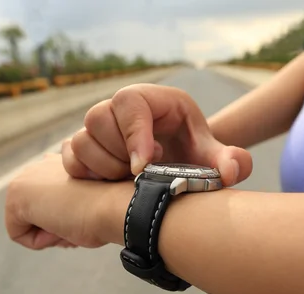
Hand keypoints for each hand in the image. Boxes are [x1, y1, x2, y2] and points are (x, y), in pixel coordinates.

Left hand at [5, 154, 129, 249]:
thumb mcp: (97, 200)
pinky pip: (21, 235)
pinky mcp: (15, 198)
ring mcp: (24, 179)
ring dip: (54, 232)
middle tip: (83, 216)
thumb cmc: (116, 206)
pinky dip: (43, 240)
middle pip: (42, 215)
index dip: (74, 216)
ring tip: (75, 219)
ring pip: (33, 225)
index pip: (57, 204)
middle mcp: (39, 165)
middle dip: (60, 224)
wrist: (117, 204)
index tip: (93, 209)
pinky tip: (62, 224)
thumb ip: (78, 200)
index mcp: (62, 160)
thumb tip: (63, 216)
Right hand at [62, 83, 252, 186]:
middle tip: (140, 173)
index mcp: (155, 101)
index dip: (132, 133)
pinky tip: (111, 183)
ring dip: (102, 167)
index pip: (129, 101)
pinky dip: (86, 174)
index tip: (143, 165)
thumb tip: (233, 170)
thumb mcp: (214, 158)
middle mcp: (122, 109)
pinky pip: (70, 156)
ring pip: (80, 139)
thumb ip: (230, 162)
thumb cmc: (195, 156)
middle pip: (97, 117)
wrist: (179, 165)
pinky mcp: (87, 146)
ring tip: (128, 179)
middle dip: (117, 153)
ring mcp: (101, 127)